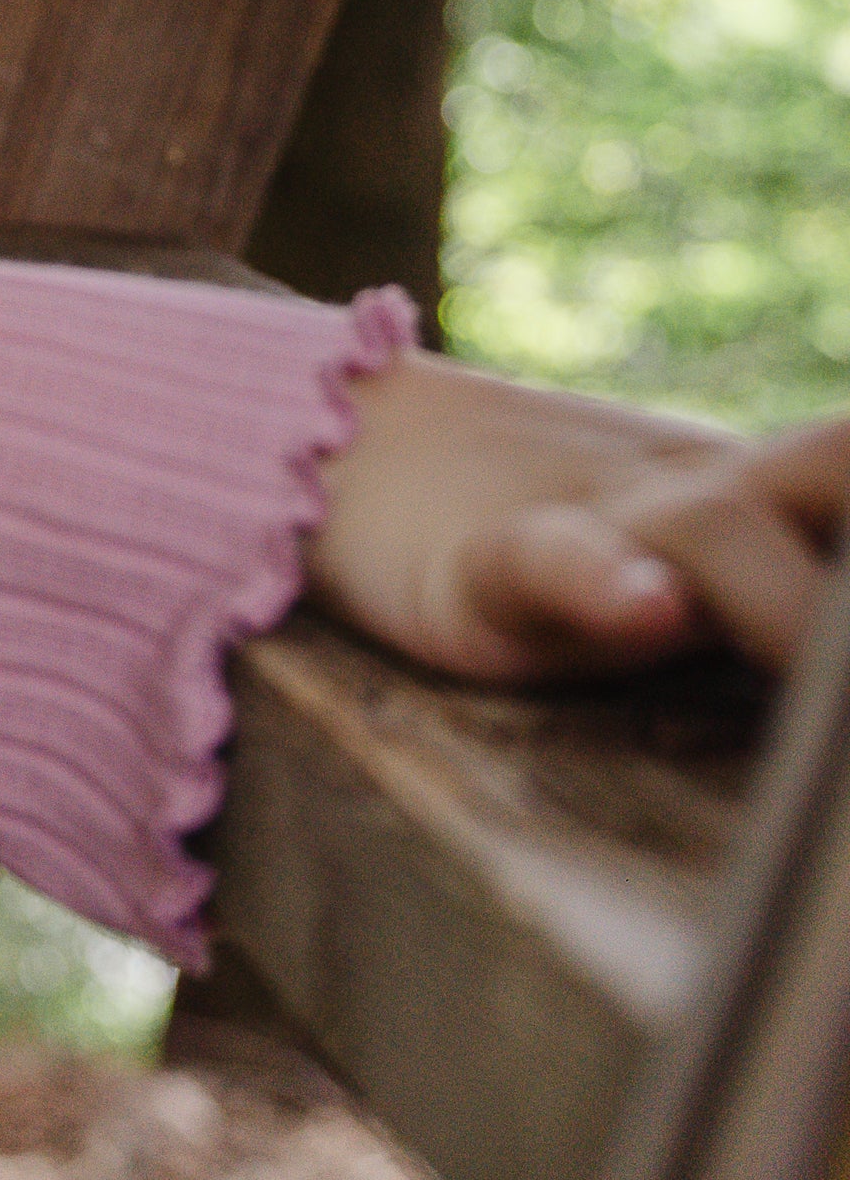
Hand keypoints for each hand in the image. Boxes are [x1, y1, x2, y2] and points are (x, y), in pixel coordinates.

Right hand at [306, 350, 849, 680]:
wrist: (377, 461)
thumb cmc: (589, 542)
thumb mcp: (734, 563)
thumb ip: (811, 610)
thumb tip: (838, 717)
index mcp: (798, 498)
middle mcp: (726, 491)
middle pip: (840, 470)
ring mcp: (613, 520)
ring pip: (723, 530)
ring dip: (793, 608)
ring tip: (821, 664)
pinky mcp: (494, 566)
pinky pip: (552, 563)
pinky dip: (603, 588)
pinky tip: (645, 611)